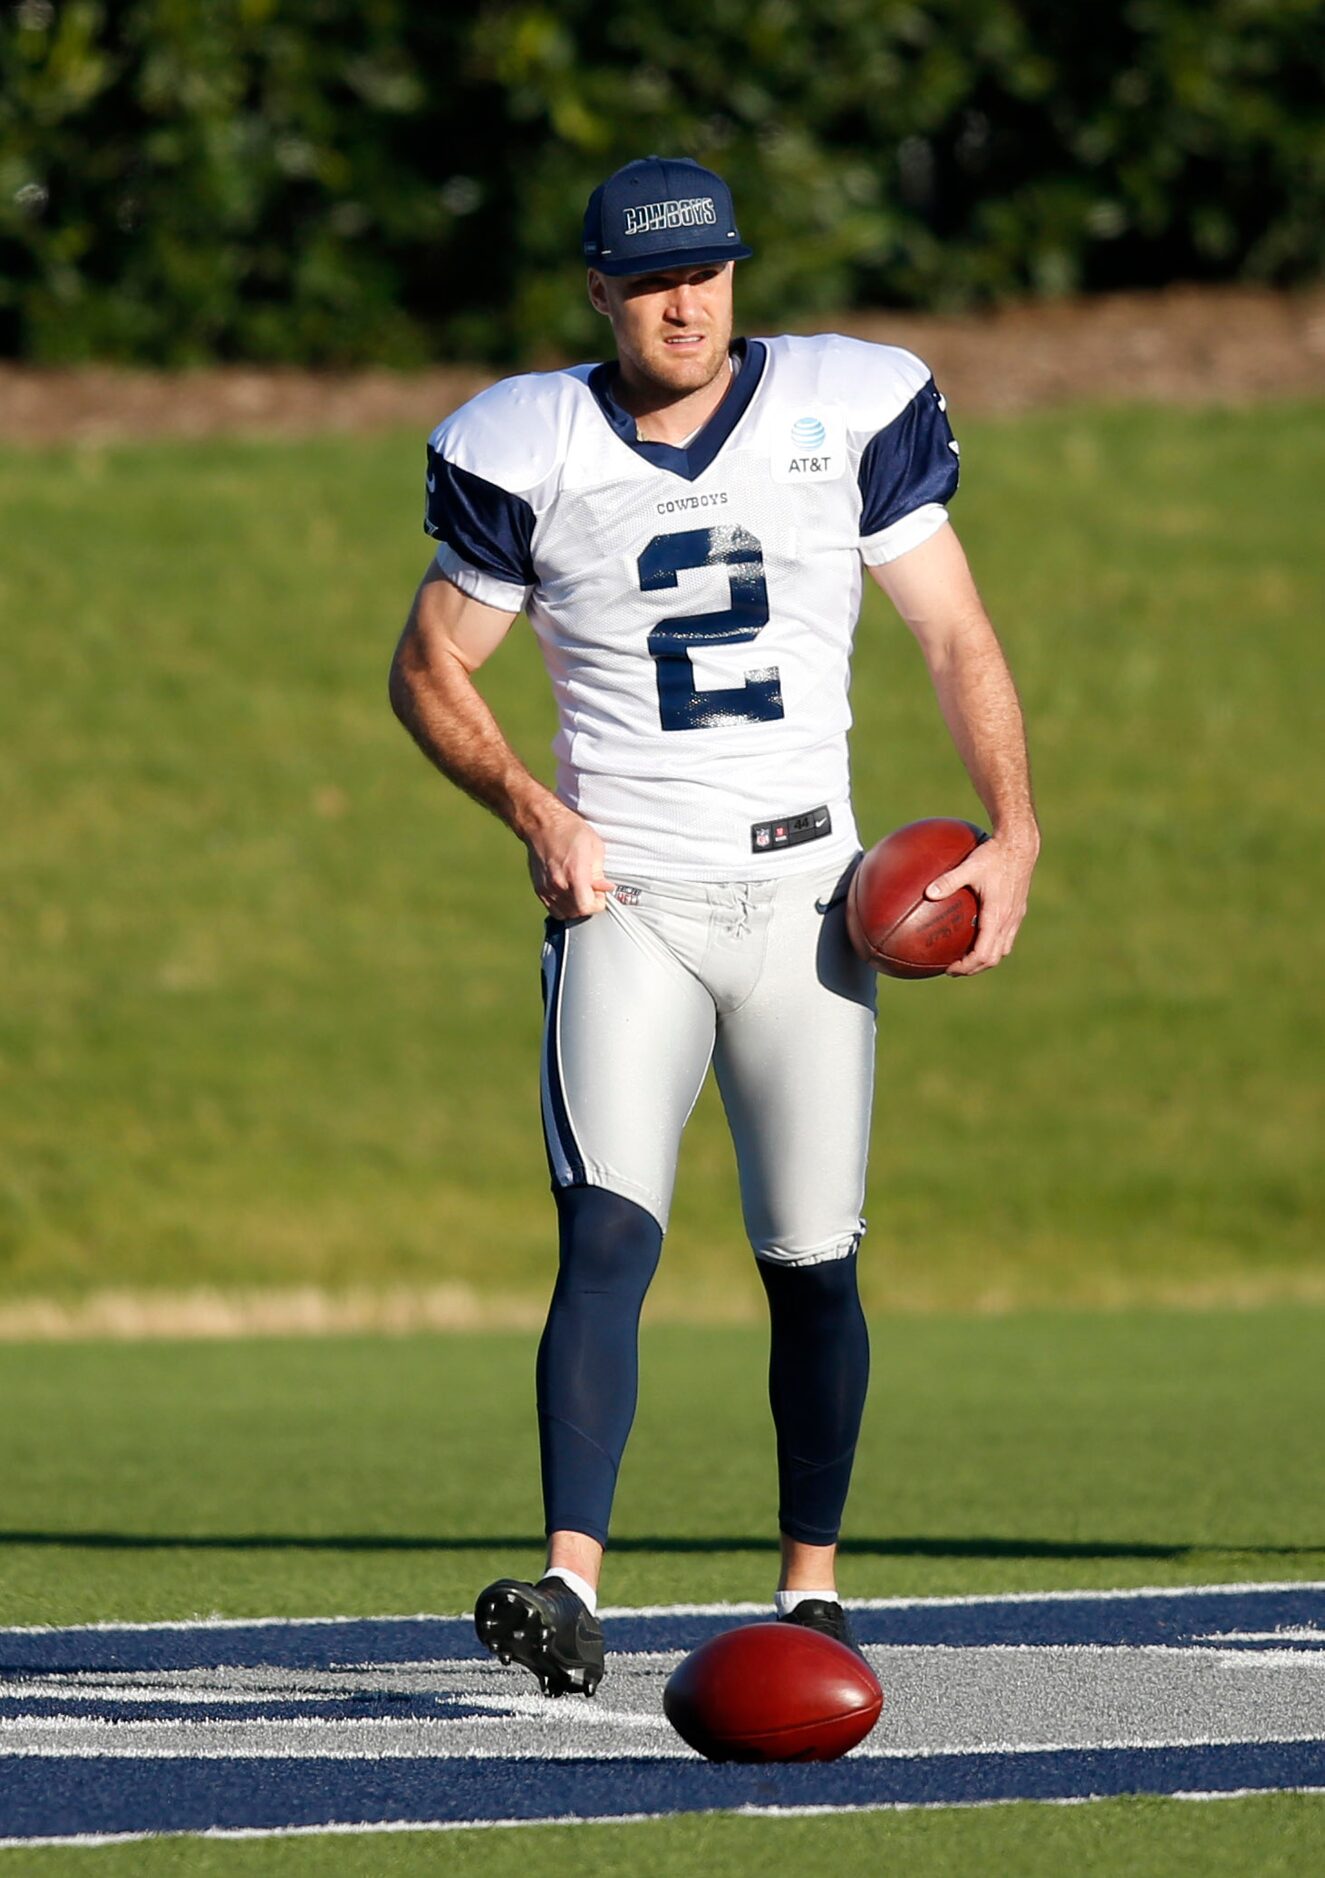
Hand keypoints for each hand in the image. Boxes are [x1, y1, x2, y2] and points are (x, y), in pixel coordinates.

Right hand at [524, 802, 610, 918]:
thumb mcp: (594, 846)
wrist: (542, 824)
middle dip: (589, 905)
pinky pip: (553, 909)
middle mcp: (558, 884)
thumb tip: (605, 888)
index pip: (587, 907)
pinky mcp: (539, 889)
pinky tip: (569, 893)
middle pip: (577, 912)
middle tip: (592, 891)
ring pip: (565, 914)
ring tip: (580, 892)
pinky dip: (564, 907)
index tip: (600, 894)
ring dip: (576, 907)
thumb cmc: (568, 830)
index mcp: (574, 873)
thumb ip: (599, 872)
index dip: (598, 903)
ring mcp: (546, 888)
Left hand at [925, 829, 1038, 976]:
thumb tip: (927, 892)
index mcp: (997, 916)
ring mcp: (1015, 916)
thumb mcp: (969, 866)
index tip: (950, 968)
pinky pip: (1006, 936)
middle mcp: (1008, 920)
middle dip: (973, 967)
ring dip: (985, 958)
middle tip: (953, 968)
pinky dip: (992, 943)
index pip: (983, 954)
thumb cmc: (994, 854)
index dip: (967, 966)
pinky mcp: (1018, 910)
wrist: (1021, 844)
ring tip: (965, 956)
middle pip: (993, 958)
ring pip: (1002, 949)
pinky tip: (978, 934)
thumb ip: (948, 880)